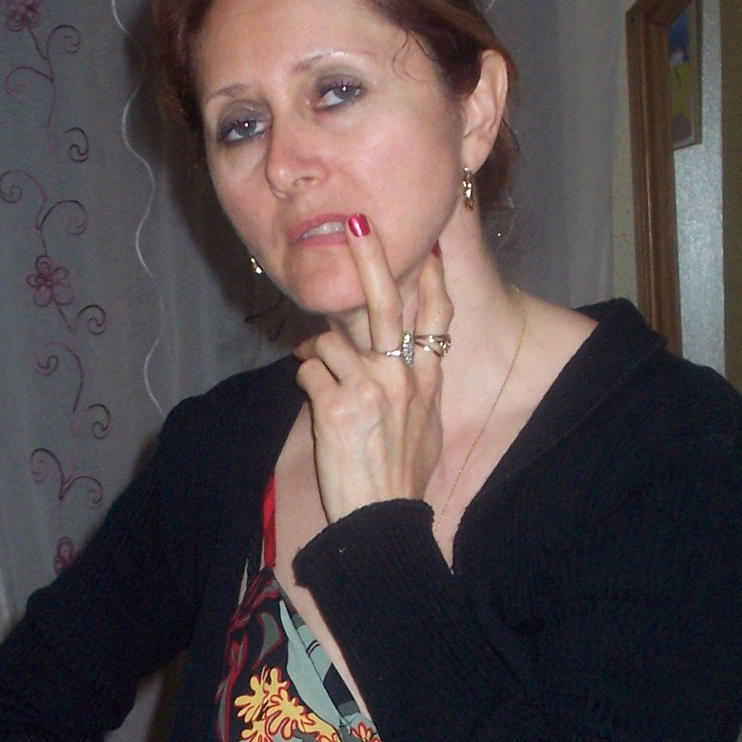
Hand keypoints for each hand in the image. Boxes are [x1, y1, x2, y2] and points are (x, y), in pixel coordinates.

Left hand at [295, 219, 452, 523]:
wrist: (381, 518)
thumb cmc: (401, 480)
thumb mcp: (427, 431)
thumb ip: (418, 392)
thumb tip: (411, 370)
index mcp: (427, 382)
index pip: (435, 317)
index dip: (430, 278)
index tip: (428, 246)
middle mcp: (401, 377)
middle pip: (386, 304)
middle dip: (371, 258)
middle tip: (356, 222)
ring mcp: (368, 388)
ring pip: (330, 341)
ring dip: (317, 352)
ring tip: (318, 374)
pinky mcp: (335, 404)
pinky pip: (308, 371)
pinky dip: (305, 380)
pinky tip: (314, 401)